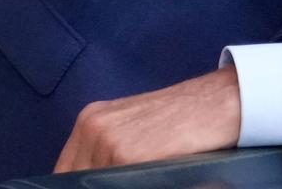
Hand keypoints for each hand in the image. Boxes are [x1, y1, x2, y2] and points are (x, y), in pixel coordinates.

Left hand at [54, 65, 241, 172]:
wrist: (217, 102)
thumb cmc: (182, 118)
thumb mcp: (134, 127)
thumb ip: (105, 152)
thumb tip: (89, 179)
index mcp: (90, 120)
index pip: (64, 172)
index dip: (74, 185)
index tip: (89, 188)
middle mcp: (93, 127)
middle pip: (76, 179)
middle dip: (92, 186)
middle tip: (120, 183)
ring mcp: (108, 141)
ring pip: (94, 182)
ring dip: (113, 185)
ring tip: (139, 179)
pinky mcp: (127, 155)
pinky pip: (116, 184)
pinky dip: (129, 185)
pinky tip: (151, 179)